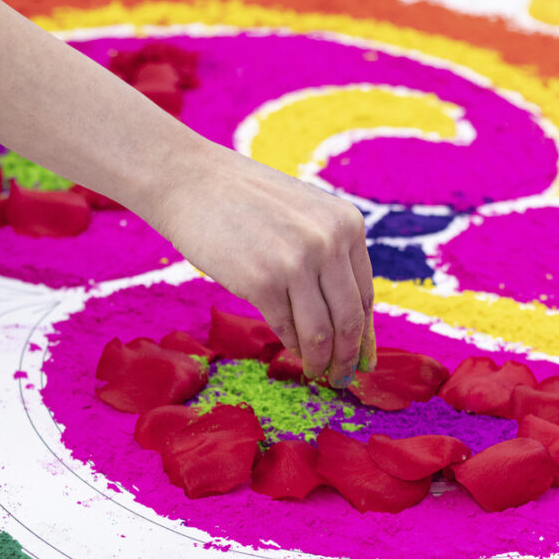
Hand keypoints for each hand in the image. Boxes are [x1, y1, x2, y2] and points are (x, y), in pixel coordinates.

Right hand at [150, 145, 375, 384]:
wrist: (191, 180)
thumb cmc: (245, 201)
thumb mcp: (304, 215)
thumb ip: (329, 253)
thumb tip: (346, 318)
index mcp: (347, 224)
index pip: (366, 293)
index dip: (366, 334)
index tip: (364, 358)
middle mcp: (330, 241)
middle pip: (350, 318)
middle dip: (348, 356)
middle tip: (342, 377)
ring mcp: (297, 261)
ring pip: (322, 331)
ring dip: (320, 360)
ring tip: (315, 372)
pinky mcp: (262, 281)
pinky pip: (287, 328)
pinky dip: (291, 346)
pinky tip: (289, 351)